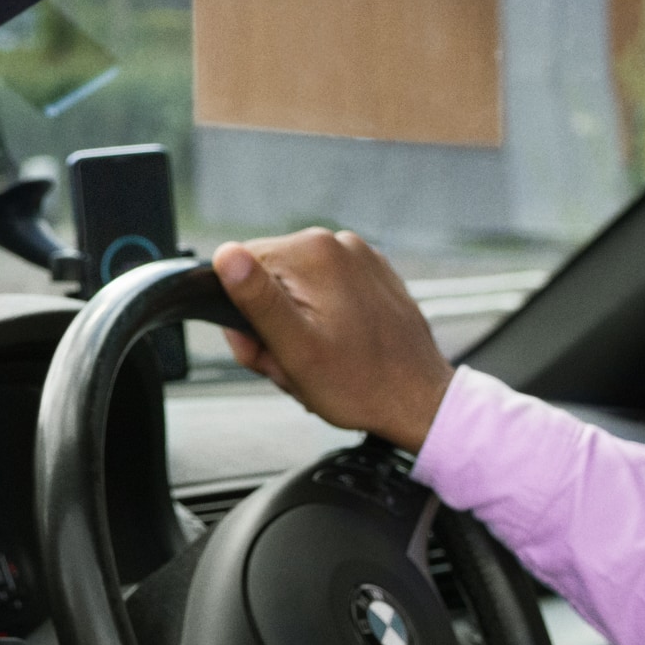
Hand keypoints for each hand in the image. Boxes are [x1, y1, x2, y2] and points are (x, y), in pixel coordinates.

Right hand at [213, 228, 454, 449]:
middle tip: (293, 362)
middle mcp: (338, 243)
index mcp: (312, 253)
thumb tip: (224, 254)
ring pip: (295, 287)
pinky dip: (321, 319)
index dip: (242, 314)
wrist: (420, 401)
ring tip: (318, 359)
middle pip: (269, 277)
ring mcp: (359, 257)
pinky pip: (325, 290)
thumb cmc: (360, 386)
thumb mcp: (294, 350)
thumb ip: (256, 299)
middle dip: (271, 322)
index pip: (241, 267)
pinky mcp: (371, 275)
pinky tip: (338, 347)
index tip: (265, 346)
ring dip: (295, 324)